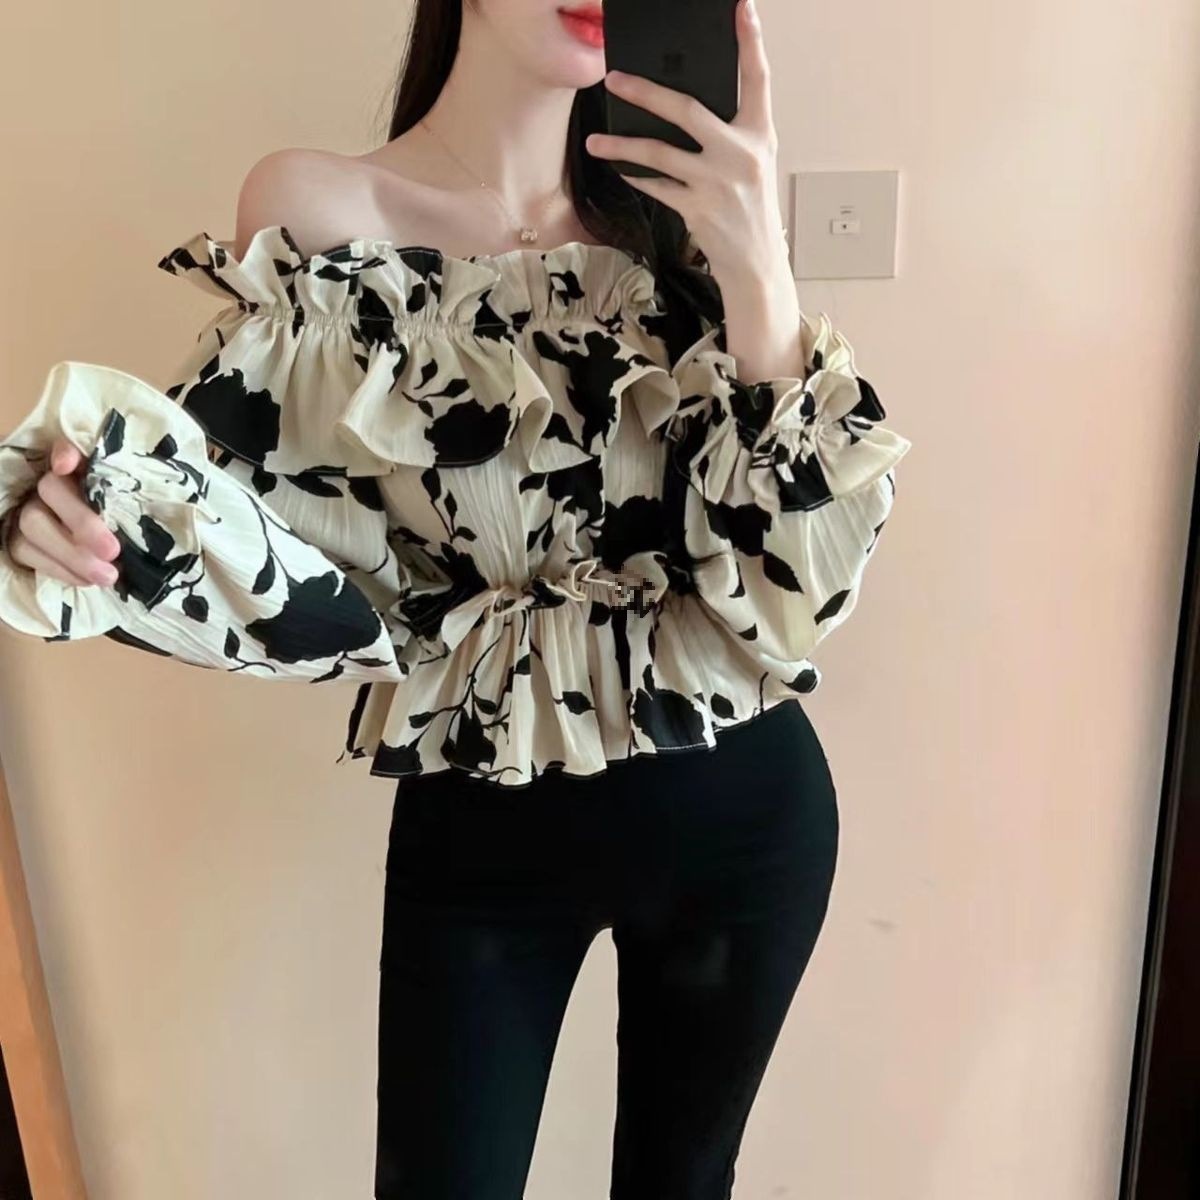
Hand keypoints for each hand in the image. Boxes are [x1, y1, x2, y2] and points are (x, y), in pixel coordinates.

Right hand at [6, 437, 120, 585]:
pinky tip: (86, 581)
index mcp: (74, 469)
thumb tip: (79, 467)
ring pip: (35, 527)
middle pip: (50, 491)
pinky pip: (29, 554)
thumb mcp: (121, 502)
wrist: (95, 549)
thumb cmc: (114, 519)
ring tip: (108, 576)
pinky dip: (61, 570)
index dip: (65, 453)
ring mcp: (26, 510)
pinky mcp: (17, 539)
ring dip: (73, 556)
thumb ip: (115, 483)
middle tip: (113, 550)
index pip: (64, 449)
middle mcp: (43, 483)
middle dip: (82, 523)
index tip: (65, 466)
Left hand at [584, 0, 784, 282]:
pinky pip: (657, 187)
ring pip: (660, 154)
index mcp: (761, 135)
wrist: (755, 263)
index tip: (742, 7)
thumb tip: (679, 107)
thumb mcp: (751, 163)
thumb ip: (728, 132)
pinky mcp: (698, 210)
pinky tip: (619, 168)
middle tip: (614, 78)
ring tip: (596, 142)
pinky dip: (636, 177)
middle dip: (646, 93)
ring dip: (622, 146)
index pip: (758, 78)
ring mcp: (718, 183)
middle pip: (688, 110)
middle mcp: (741, 154)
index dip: (751, 40)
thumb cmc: (749, 208)